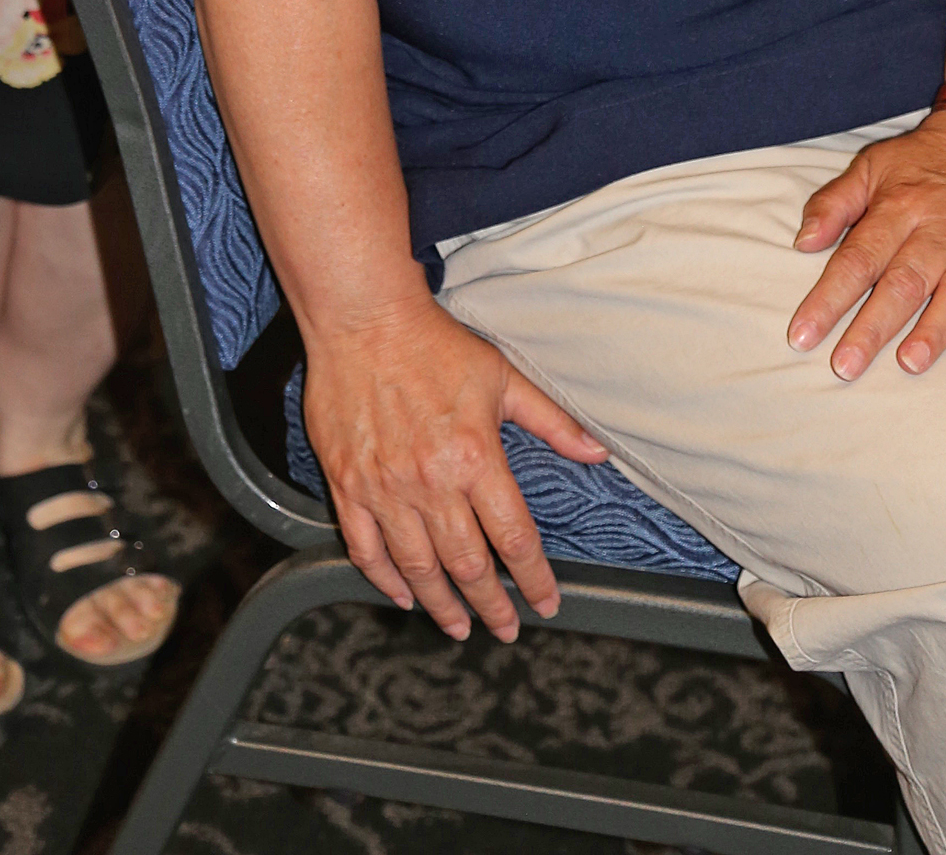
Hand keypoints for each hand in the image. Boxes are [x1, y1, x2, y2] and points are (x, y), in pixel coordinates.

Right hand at [302, 295, 607, 642]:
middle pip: (468, 566)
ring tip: (458, 627)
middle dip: (492, 606)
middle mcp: (431, 483)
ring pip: (418, 569)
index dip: (535, 580)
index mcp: (475, 458)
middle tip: (505, 628)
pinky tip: (402, 593)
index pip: (514, 539)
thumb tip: (597, 451)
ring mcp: (385, 488)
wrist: (362, 317)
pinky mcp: (348, 484)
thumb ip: (551, 420)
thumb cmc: (433, 343)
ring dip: (442, 606)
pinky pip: (365, 548)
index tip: (547, 602)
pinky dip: (384, 579)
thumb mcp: (502, 376)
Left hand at [788, 111, 945, 380]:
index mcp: (900, 205)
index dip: (828, 297)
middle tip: (845, 367)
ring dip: (935, 328)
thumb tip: (803, 242)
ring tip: (909, 363)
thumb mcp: (873, 165)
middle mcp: (942, 225)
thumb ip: (834, 203)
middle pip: (903, 281)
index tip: (802, 335)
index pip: (858, 257)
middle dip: (872, 326)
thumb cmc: (928, 160)